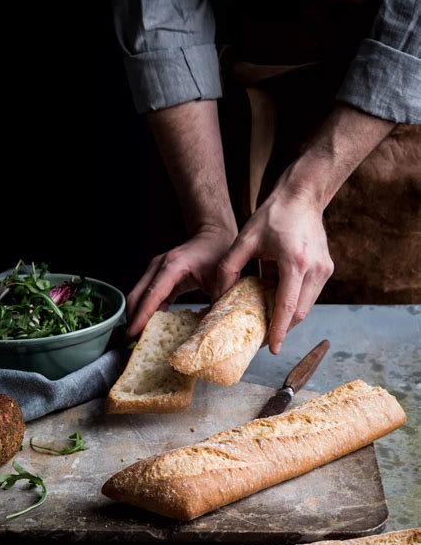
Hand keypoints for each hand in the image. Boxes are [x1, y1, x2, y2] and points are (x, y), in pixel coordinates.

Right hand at [126, 225, 236, 335]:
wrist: (213, 235)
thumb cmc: (218, 252)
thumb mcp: (223, 277)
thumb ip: (218, 300)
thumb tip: (213, 326)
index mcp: (173, 266)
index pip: (153, 294)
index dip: (142, 315)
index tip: (134, 333)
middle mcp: (159, 266)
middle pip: (137, 295)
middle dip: (133, 318)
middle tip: (133, 341)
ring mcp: (155, 269)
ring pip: (137, 295)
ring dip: (136, 315)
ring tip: (139, 337)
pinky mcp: (157, 275)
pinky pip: (146, 295)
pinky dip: (145, 310)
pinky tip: (150, 326)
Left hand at [215, 191, 333, 353]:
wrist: (303, 195)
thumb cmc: (273, 214)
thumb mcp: (245, 239)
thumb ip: (229, 267)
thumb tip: (217, 296)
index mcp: (295, 262)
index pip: (287, 307)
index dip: (278, 331)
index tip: (271, 349)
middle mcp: (315, 269)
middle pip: (299, 313)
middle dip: (281, 329)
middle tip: (261, 339)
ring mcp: (325, 270)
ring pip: (306, 307)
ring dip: (288, 318)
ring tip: (267, 325)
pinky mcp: (327, 269)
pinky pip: (309, 296)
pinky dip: (294, 304)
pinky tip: (277, 304)